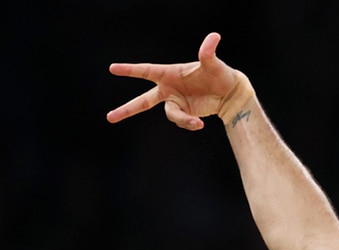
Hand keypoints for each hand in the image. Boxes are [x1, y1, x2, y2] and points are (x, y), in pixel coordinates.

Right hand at [107, 32, 252, 128]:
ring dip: (182, 119)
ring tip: (197, 123)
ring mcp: (176, 102)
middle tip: (110, 117)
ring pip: (170, 114)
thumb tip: (214, 37)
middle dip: (127, 109)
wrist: (228, 93)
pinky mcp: (184, 113)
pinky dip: (189, 124)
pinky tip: (200, 124)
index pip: (146, 71)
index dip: (130, 70)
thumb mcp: (213, 63)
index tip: (112, 68)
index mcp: (170, 74)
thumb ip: (208, 52)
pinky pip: (181, 121)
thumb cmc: (220, 74)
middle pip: (143, 101)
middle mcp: (169, 88)